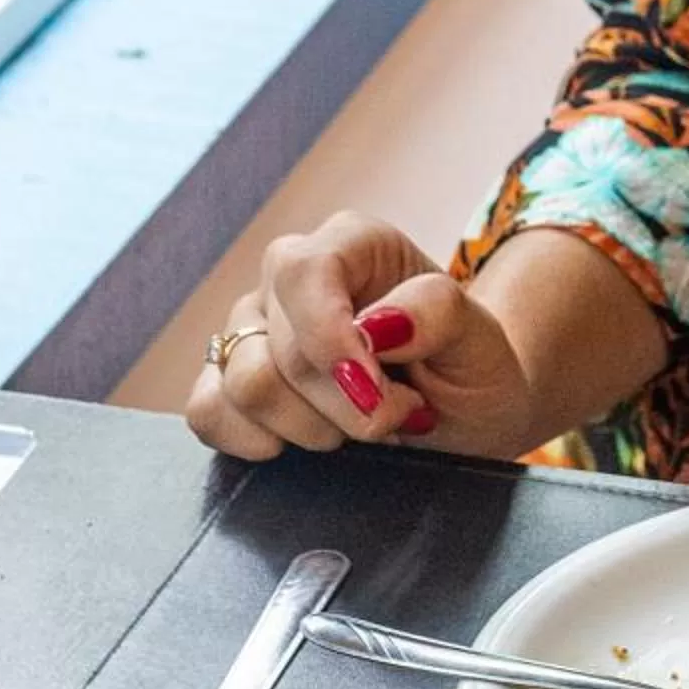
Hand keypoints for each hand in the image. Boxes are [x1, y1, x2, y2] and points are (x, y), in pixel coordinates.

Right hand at [185, 213, 540, 461]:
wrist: (465, 415)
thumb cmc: (472, 369)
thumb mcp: (482, 342)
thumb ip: (438, 314)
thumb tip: (375, 324)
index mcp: (353, 244)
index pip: (303, 272)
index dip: (330, 342)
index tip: (377, 396)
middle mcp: (292, 277)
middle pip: (277, 349)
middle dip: (344, 408)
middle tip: (398, 418)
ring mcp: (254, 328)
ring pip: (241, 384)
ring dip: (311, 429)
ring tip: (361, 432)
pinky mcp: (229, 381)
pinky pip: (207, 412)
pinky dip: (255, 441)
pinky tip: (304, 445)